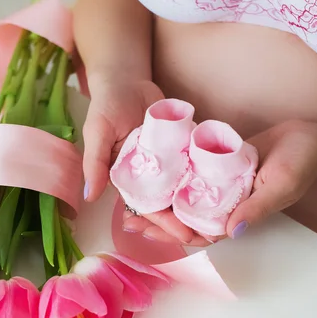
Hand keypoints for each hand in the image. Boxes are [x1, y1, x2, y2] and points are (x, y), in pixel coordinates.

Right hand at [83, 74, 208, 244]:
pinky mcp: (181, 148)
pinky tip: (227, 192)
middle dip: (187, 223)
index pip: (148, 207)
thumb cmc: (107, 106)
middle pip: (170, 205)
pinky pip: (195, 166)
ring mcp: (167, 163)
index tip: (185, 236)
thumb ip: (94, 163)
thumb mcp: (97, 133)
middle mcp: (149, 176)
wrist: (126, 80)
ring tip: (222, 221)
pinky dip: (208, 180)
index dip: (166, 224)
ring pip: (184, 191)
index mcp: (128, 179)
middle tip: (211, 237)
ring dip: (200, 207)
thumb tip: (89, 196)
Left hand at [124, 120, 316, 244]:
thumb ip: (257, 207)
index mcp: (238, 216)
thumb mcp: (281, 184)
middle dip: (158, 221)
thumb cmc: (302, 162)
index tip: (146, 231)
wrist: (312, 137)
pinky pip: (194, 177)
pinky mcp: (220, 167)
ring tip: (133, 201)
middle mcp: (226, 205)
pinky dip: (175, 180)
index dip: (172, 235)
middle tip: (128, 219)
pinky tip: (154, 175)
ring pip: (187, 200)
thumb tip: (231, 230)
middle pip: (186, 219)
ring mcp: (222, 187)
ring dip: (162, 202)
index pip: (200, 233)